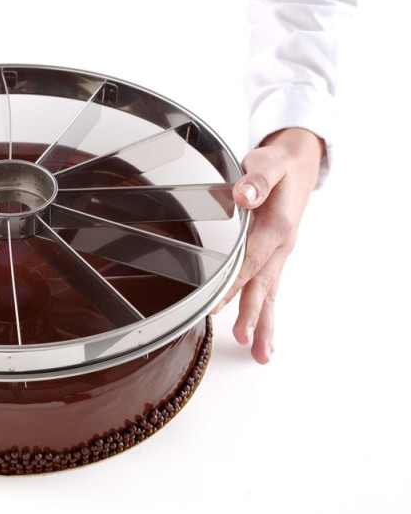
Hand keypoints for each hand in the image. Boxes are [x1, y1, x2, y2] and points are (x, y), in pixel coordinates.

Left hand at [212, 128, 323, 363]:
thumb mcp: (267, 161)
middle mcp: (281, 244)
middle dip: (253, 314)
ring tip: (259, 352)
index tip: (216, 305)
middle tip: (245, 341)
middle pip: (263, 285)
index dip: (233, 283)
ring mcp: (279, 253)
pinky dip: (264, 311)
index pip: (250, 260)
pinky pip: (269, 287)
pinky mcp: (275, 255)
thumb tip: (244, 194)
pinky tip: (258, 334)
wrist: (298, 161)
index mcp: (277, 225)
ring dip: (263, 322)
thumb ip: (256, 177)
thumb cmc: (278, 163)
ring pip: (269, 292)